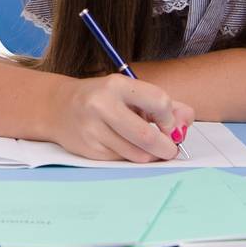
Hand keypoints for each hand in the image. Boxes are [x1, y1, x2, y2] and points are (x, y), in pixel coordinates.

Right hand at [48, 74, 194, 162]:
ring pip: (137, 154)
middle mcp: (102, 105)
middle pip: (147, 136)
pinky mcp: (88, 150)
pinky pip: (122, 161)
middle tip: (170, 149)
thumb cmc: (102, 98)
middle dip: (167, 147)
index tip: (168, 125)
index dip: (170, 118)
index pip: (159, 101)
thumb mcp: (130, 92)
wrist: (58, 107)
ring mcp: (92, 129)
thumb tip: (187, 119)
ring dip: (150, 156)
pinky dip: (131, 158)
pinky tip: (124, 147)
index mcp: (117, 85)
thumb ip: (162, 104)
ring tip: (148, 148)